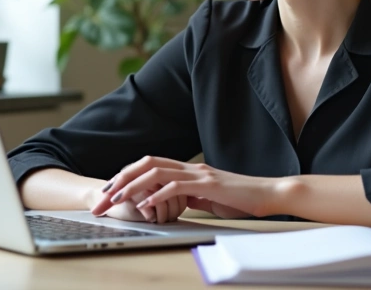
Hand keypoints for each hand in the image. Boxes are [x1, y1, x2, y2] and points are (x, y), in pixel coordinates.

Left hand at [90, 156, 274, 220]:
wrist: (268, 193)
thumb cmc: (241, 199)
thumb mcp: (208, 199)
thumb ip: (189, 197)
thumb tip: (171, 204)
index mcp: (188, 170)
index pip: (149, 166)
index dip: (127, 176)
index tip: (109, 191)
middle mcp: (190, 167)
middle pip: (146, 165)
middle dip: (120, 180)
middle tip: (102, 196)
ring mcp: (199, 174)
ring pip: (156, 173)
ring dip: (132, 186)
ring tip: (115, 198)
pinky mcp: (209, 184)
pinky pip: (177, 187)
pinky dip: (158, 195)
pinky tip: (146, 204)